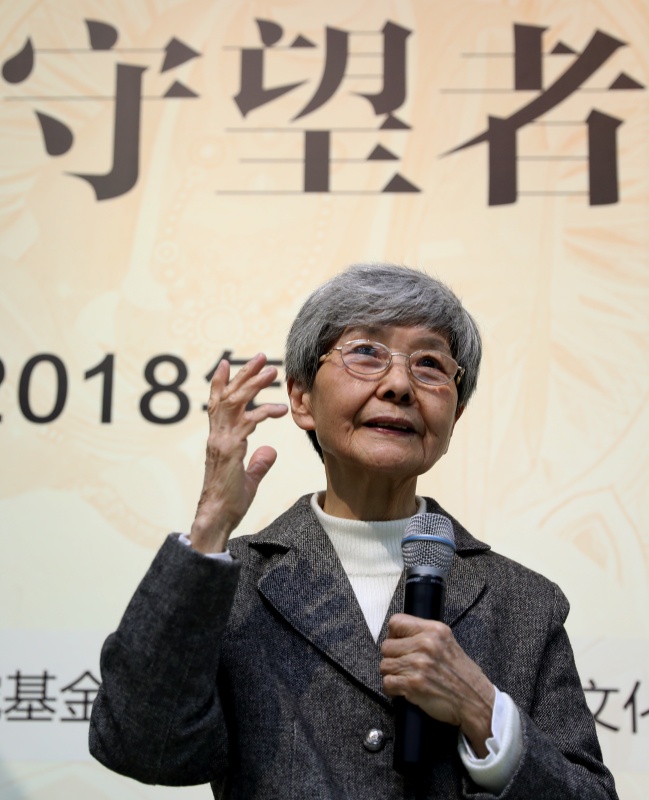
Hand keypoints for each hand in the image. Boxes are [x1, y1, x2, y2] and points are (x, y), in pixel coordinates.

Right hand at [189, 353, 287, 553]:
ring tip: (271, 371)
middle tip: (262, 357)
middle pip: (228, 395)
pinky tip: (280, 410)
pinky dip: (264, 412)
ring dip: (253, 384)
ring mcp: (222, 441)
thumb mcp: (249, 478)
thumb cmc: (229, 502)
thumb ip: (258, 463)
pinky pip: (248, 423)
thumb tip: (269, 451)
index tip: (229, 364)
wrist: (217, 518)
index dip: (223, 382)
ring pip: (235, 402)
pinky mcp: (230, 450)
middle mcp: (217, 435)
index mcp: (219, 439)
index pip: (218, 403)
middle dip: (244, 374)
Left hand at [380, 614, 494, 756]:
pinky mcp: (413, 684)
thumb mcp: (448, 643)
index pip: (396, 622)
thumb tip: (400, 635)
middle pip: (387, 646)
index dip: (393, 634)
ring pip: (385, 665)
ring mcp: (419, 664)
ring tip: (404, 678)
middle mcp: (426, 644)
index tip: (397, 643)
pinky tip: (402, 690)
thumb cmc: (463, 676)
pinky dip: (392, 689)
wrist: (475, 701)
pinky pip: (387, 683)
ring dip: (392, 674)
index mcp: (434, 630)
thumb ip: (426, 635)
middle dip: (392, 658)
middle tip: (402, 665)